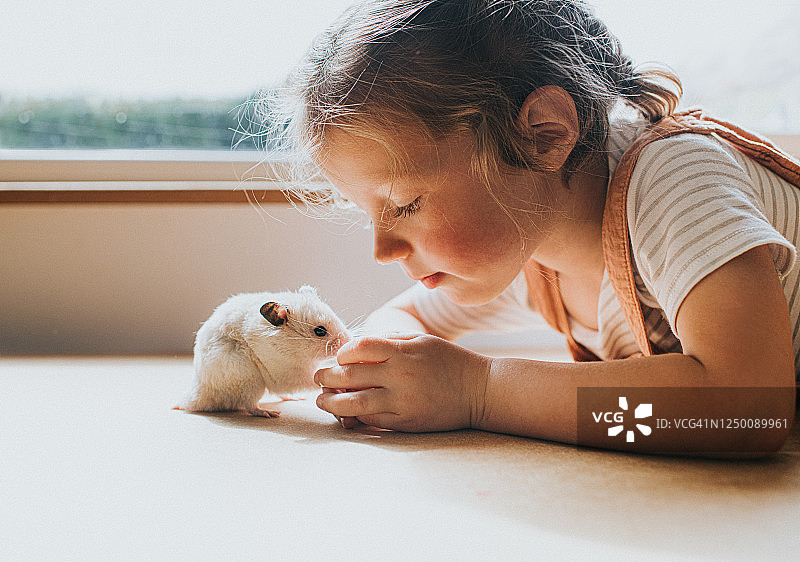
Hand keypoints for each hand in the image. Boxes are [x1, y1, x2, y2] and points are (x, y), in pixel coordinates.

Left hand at [314, 334, 490, 431]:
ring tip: (323, 400)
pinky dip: (354, 417)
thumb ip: (389, 340)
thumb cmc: (449, 361)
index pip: (359, 348)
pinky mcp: (406, 422)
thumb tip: (355, 348)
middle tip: (318, 379)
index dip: (342, 353)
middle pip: (350, 375)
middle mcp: (400, 375)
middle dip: (327, 377)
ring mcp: (402, 401)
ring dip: (332, 403)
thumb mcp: (421, 340)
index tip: (339, 358)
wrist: (480, 391)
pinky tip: (346, 414)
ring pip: (354, 404)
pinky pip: (371, 421)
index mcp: (403, 351)